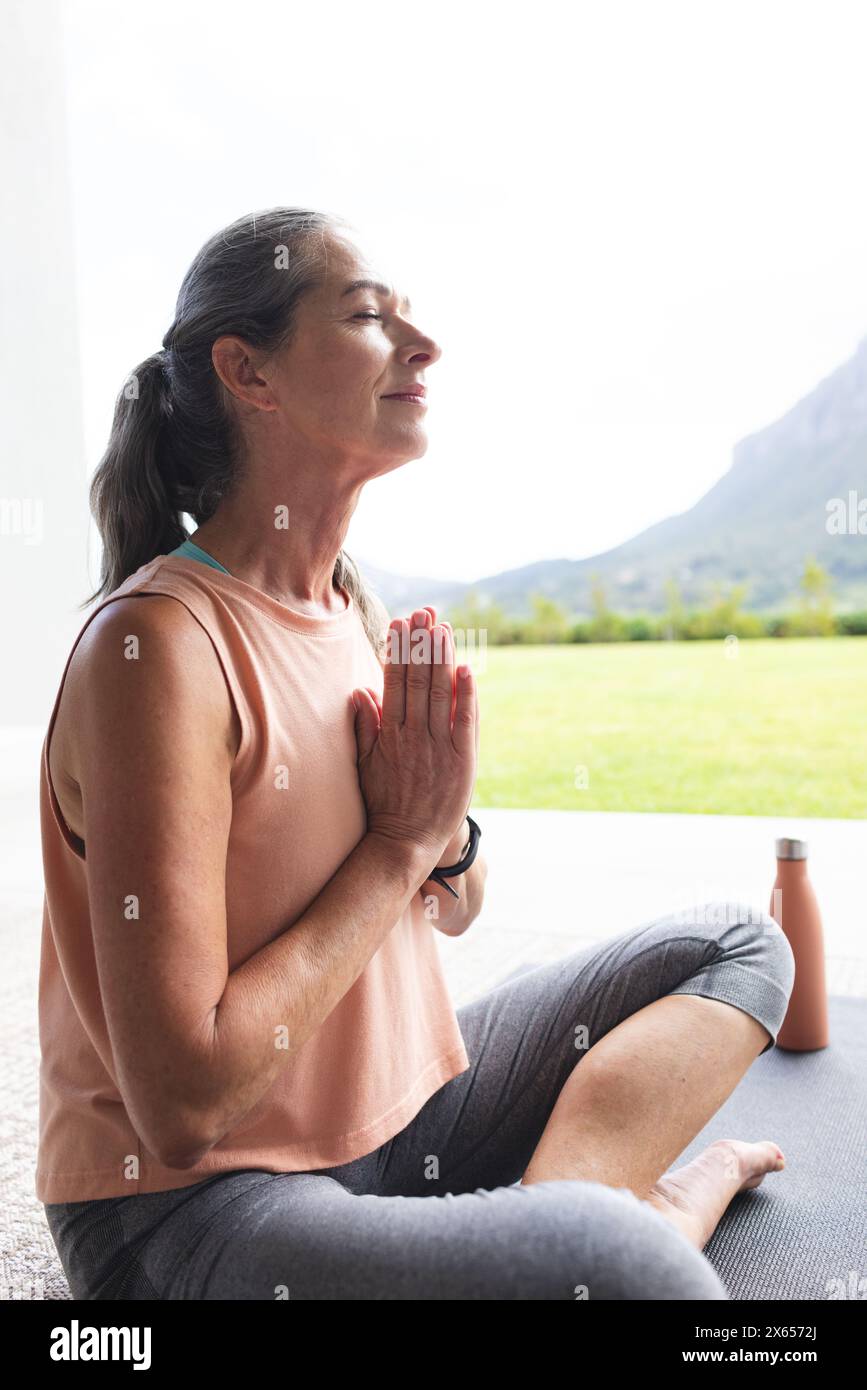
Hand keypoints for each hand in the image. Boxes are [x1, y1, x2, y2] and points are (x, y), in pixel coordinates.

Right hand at [351, 606, 477, 859]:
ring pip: (440, 692)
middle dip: (421, 643)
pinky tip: (466, 668)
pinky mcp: (462, 759)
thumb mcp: (365, 764)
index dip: (398, 651)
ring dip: (442, 657)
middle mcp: (413, 735)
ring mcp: (438, 746)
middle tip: (424, 612)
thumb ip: (364, 727)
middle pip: (418, 679)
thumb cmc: (384, 803)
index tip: (399, 624)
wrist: (407, 842)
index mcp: (388, 734)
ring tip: (442, 627)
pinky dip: (466, 693)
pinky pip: (465, 719)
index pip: (393, 682)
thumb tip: (359, 691)